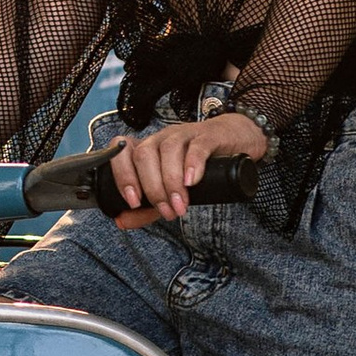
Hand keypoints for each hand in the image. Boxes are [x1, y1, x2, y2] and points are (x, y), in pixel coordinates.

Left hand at [107, 110, 268, 226]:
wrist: (234, 141)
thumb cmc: (196, 168)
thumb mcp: (170, 190)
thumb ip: (147, 207)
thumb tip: (121, 222)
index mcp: (147, 149)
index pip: (120, 151)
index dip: (122, 175)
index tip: (134, 202)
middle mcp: (161, 138)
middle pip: (144, 155)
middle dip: (152, 187)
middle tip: (167, 211)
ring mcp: (184, 134)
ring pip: (168, 150)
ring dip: (171, 181)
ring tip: (180, 204)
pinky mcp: (208, 136)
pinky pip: (196, 146)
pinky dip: (192, 164)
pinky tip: (192, 182)